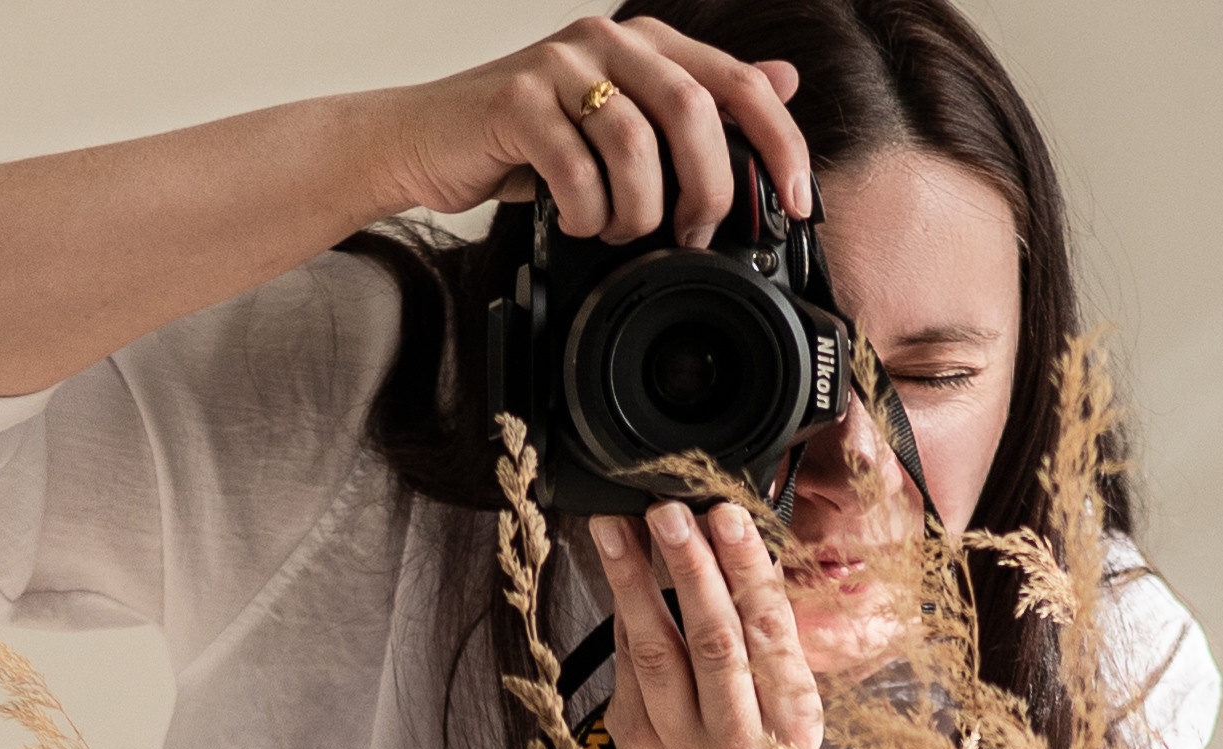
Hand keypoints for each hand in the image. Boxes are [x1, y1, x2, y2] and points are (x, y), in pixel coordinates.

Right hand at [384, 16, 812, 247]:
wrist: (425, 141)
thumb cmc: (529, 140)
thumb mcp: (624, 121)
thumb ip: (699, 101)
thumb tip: (784, 80)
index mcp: (648, 43)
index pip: (741, 83)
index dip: (780, 144)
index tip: (797, 202)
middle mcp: (608, 40)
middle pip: (692, 110)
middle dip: (707, 187)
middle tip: (692, 234)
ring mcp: (558, 63)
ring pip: (634, 143)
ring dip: (636, 209)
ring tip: (618, 230)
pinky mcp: (514, 98)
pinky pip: (574, 166)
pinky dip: (584, 211)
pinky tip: (576, 222)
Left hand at [593, 502, 821, 748]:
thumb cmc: (759, 735)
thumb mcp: (787, 696)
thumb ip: (767, 629)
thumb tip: (733, 536)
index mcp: (794, 727)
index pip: (771, 635)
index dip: (748, 571)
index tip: (729, 515)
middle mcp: (740, 745)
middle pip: (714, 642)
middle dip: (690, 568)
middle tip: (669, 511)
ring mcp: (682, 746)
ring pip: (656, 649)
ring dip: (634, 579)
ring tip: (618, 525)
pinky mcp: (636, 739)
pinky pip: (628, 660)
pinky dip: (622, 606)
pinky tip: (615, 562)